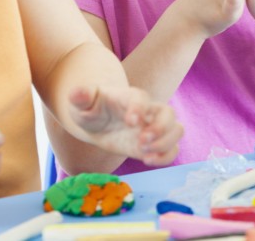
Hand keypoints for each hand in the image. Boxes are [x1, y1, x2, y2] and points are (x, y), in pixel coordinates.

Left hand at [67, 86, 182, 166]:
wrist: (98, 122)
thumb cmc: (92, 108)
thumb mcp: (83, 102)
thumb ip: (81, 96)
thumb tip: (78, 93)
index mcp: (131, 98)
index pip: (141, 99)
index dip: (139, 109)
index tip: (129, 122)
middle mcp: (148, 111)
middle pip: (169, 113)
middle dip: (160, 129)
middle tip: (141, 142)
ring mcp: (153, 128)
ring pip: (177, 130)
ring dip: (166, 143)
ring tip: (145, 153)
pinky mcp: (153, 145)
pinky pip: (172, 149)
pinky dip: (166, 157)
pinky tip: (148, 160)